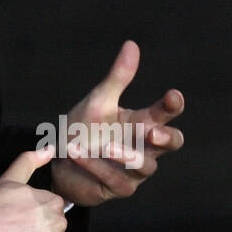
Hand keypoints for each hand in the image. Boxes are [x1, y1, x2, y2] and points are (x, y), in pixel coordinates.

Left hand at [49, 40, 184, 207]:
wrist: (59, 159)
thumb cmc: (85, 128)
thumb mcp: (99, 101)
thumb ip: (118, 78)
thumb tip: (131, 44)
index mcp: (142, 122)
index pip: (166, 113)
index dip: (172, 105)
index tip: (172, 95)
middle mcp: (144, 146)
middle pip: (172, 143)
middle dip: (166, 138)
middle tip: (152, 132)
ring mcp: (135, 169)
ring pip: (145, 165)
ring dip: (123, 154)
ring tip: (104, 145)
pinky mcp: (119, 187)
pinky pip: (115, 179)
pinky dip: (96, 166)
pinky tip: (78, 154)